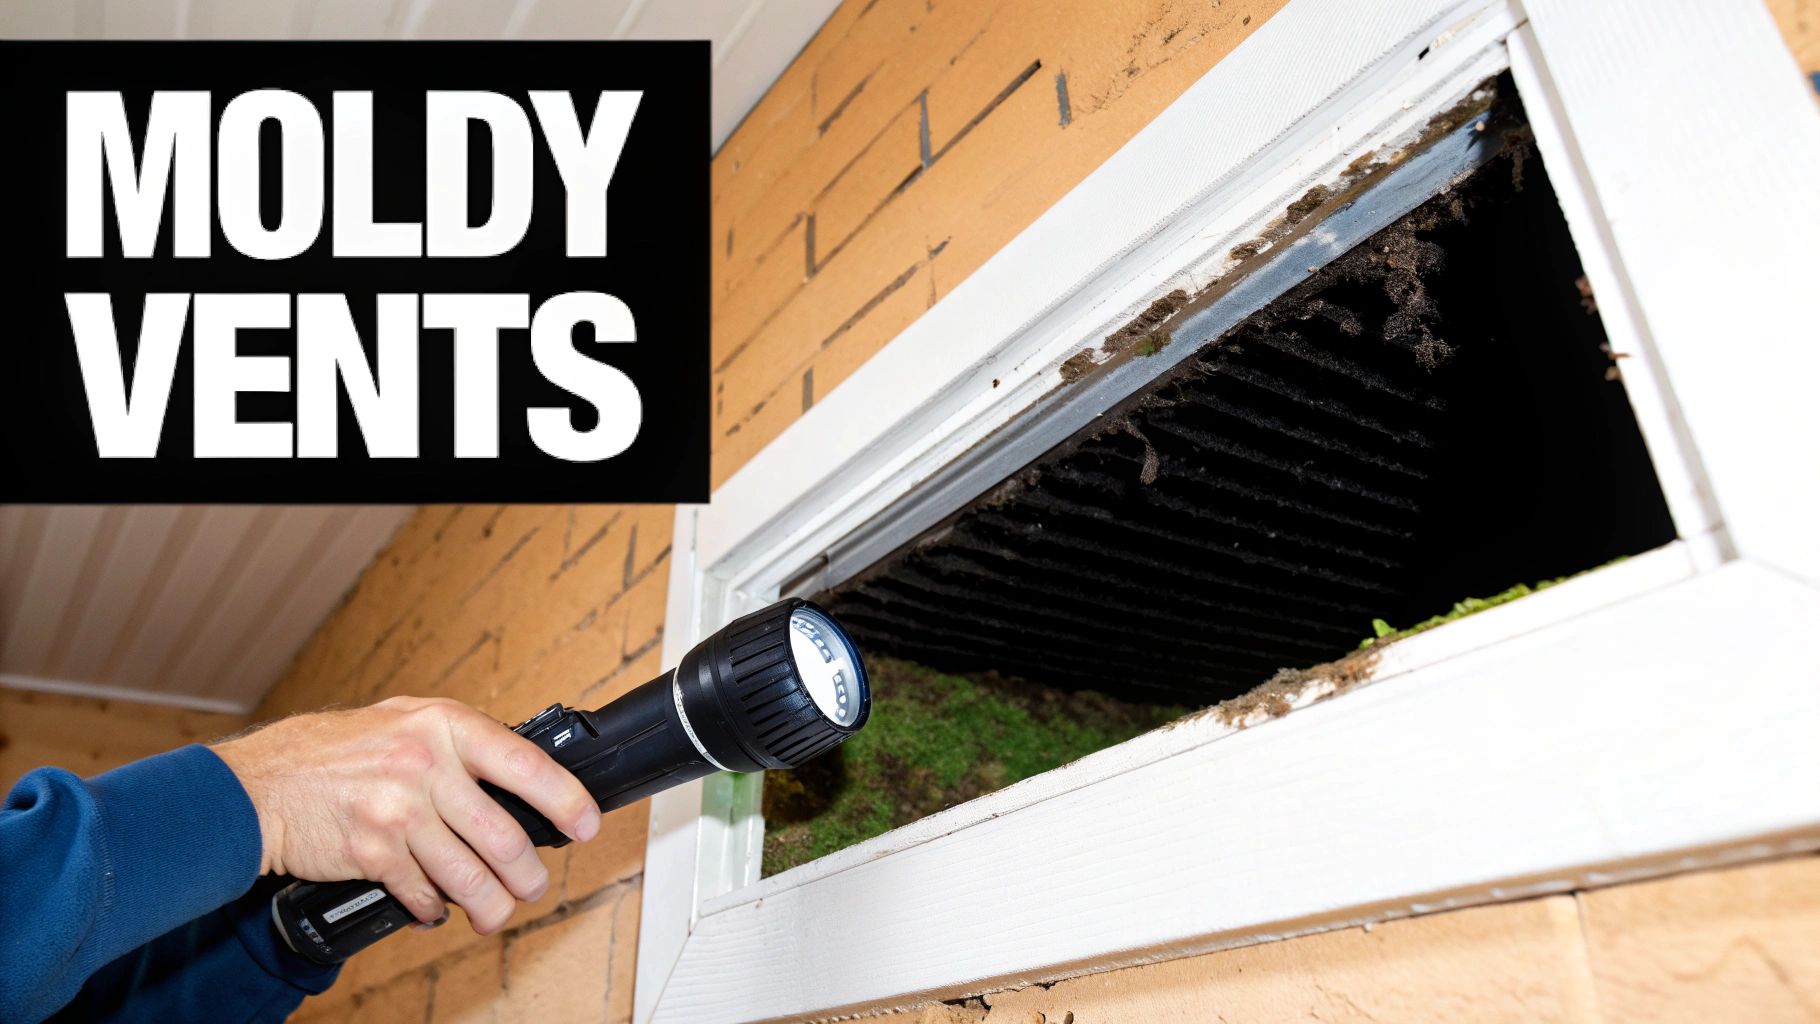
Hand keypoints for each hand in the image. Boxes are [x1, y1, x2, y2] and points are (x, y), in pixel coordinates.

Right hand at [211, 696, 600, 933]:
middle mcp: (425, 766)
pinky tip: (435, 908)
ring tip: (495, 911)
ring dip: (491, 904)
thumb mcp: (403, 719)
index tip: (586, 824)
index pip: (525, 764)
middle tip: (532, 886)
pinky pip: (424, 895)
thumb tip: (515, 779)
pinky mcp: (373, 853)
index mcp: (444, 726)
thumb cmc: (334, 750)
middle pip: (504, 837)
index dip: (565, 799)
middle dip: (528, 875)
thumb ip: (456, 742)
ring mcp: (398, 811)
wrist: (262, 784)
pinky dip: (434, 910)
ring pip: (470, 877)